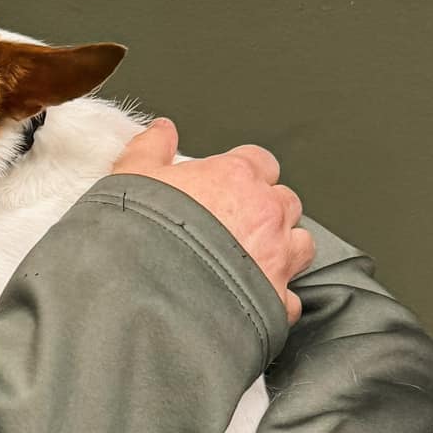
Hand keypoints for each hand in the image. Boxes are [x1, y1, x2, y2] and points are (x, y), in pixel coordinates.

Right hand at [110, 117, 313, 325]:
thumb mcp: (131, 178)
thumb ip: (150, 149)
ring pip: (301, 244)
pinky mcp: (275, 300)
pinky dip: (276, 299)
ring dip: (283, 249)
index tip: (228, 186)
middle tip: (235, 226)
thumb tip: (162, 130)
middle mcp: (265, 214)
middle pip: (285, 201)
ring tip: (252, 261)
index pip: (260, 161)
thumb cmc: (143, 235)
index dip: (245, 173)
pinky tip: (254, 302)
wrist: (150, 295)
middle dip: (267, 211)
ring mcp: (276, 257)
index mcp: (236, 177)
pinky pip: (290, 298)